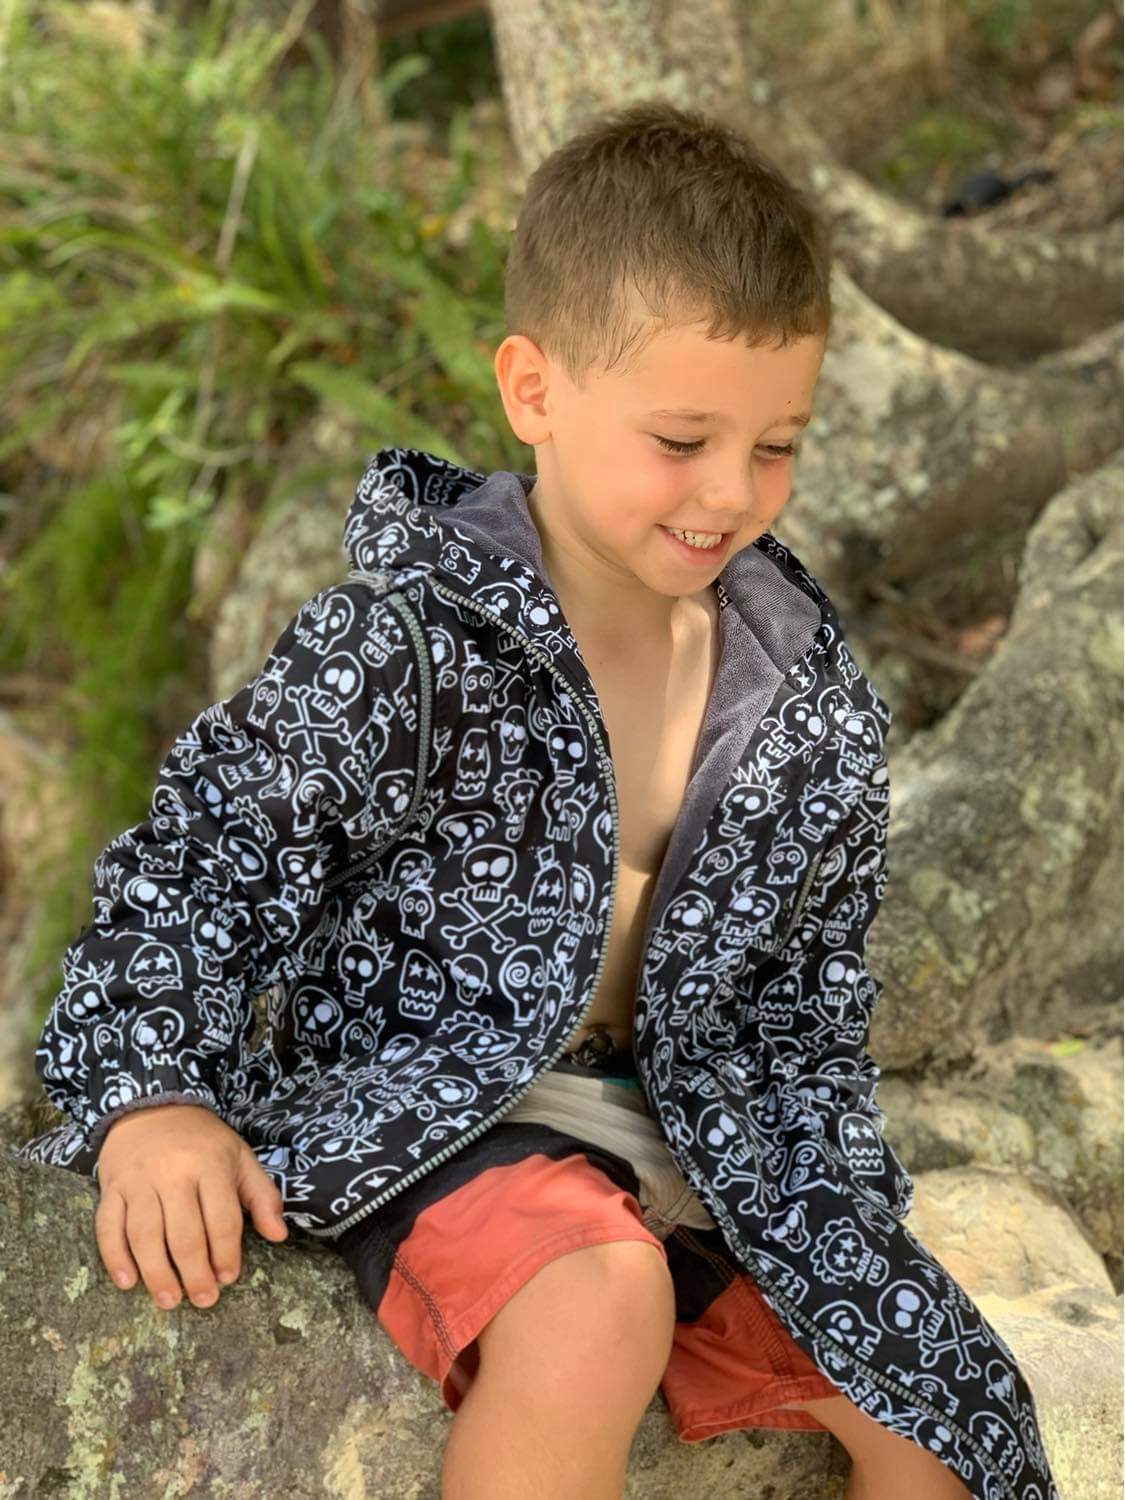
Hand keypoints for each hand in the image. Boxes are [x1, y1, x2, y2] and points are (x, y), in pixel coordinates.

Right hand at [94, 1102, 287, 1310]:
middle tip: (204, 1300)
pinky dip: (115, 1257)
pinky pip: (108, 1227)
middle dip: (195, 1273)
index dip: (226, 1254)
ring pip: (145, 1235)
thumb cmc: (203, 1141)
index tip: (228, 1278)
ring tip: (169, 1300)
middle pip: (184, 1234)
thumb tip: (279, 1236)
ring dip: (157, 1274)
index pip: (221, 1219)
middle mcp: (173, 1174)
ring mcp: (138, 1182)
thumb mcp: (240, 1158)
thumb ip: (262, 1196)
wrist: (152, 1107)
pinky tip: (127, 1282)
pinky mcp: (111, 1188)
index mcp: (211, 1165)